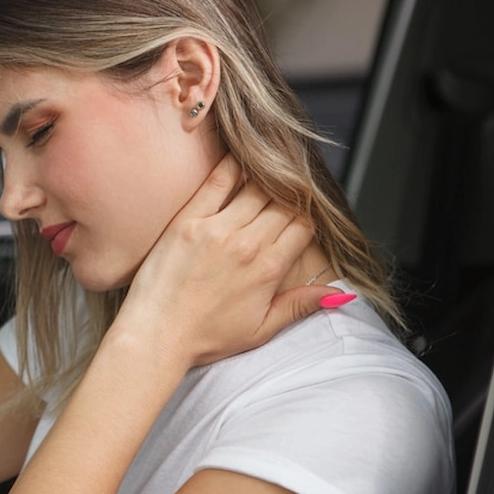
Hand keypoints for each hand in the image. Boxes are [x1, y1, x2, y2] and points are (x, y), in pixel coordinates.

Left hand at [114, 155, 343, 367]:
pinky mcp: (186, 222)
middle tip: (285, 188)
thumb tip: (338, 293)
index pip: (304, 224)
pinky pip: (216, 183)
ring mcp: (216, 230)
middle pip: (284, 203)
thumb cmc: (203, 338)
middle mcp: (247, 244)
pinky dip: (231, 166)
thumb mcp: (260, 330)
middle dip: (290, 195)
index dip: (306, 215)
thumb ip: (299, 306)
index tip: (300, 211)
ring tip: (268, 170)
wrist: (155, 336)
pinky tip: (238, 155)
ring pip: (256, 188)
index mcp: (269, 269)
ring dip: (266, 177)